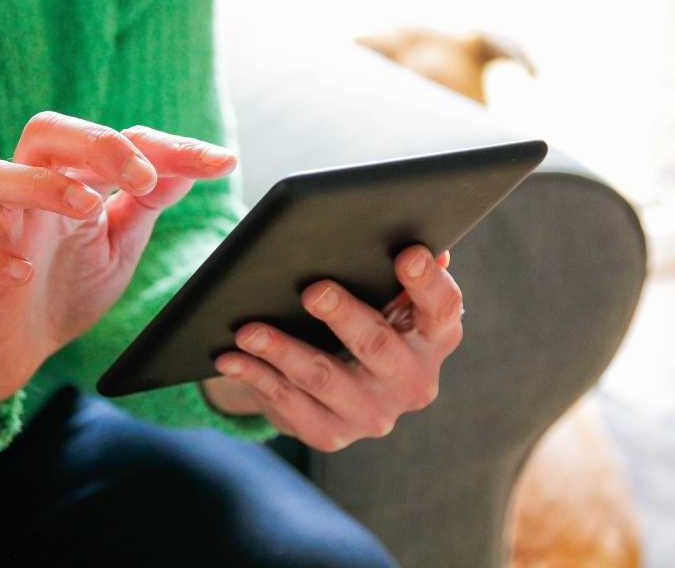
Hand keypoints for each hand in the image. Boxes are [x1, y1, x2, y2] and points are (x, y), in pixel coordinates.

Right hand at [0, 112, 237, 413]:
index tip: (220, 163)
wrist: (18, 346)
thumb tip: (198, 163)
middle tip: (142, 177)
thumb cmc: (68, 283)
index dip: (170, 148)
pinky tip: (22, 273)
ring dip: (40, 184)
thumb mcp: (122, 240)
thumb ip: (149, 201)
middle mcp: (32, 196)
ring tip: (87, 207)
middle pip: (44, 132)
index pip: (118, 142)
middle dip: (97, 143)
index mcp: (73, 182)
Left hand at [201, 247, 462, 451]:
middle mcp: (413, 383)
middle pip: (379, 347)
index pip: (443, 309)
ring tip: (249, 329)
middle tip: (313, 290)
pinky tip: (232, 358)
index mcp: (434, 338)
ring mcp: (372, 414)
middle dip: (345, 317)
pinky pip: (289, 405)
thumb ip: (398, 270)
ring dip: (283, 351)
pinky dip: (257, 378)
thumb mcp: (386, 295)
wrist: (335, 384)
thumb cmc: (365, 317)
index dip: (429, 283)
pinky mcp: (331, 434)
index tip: (409, 254)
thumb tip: (424, 241)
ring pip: (324, 379)